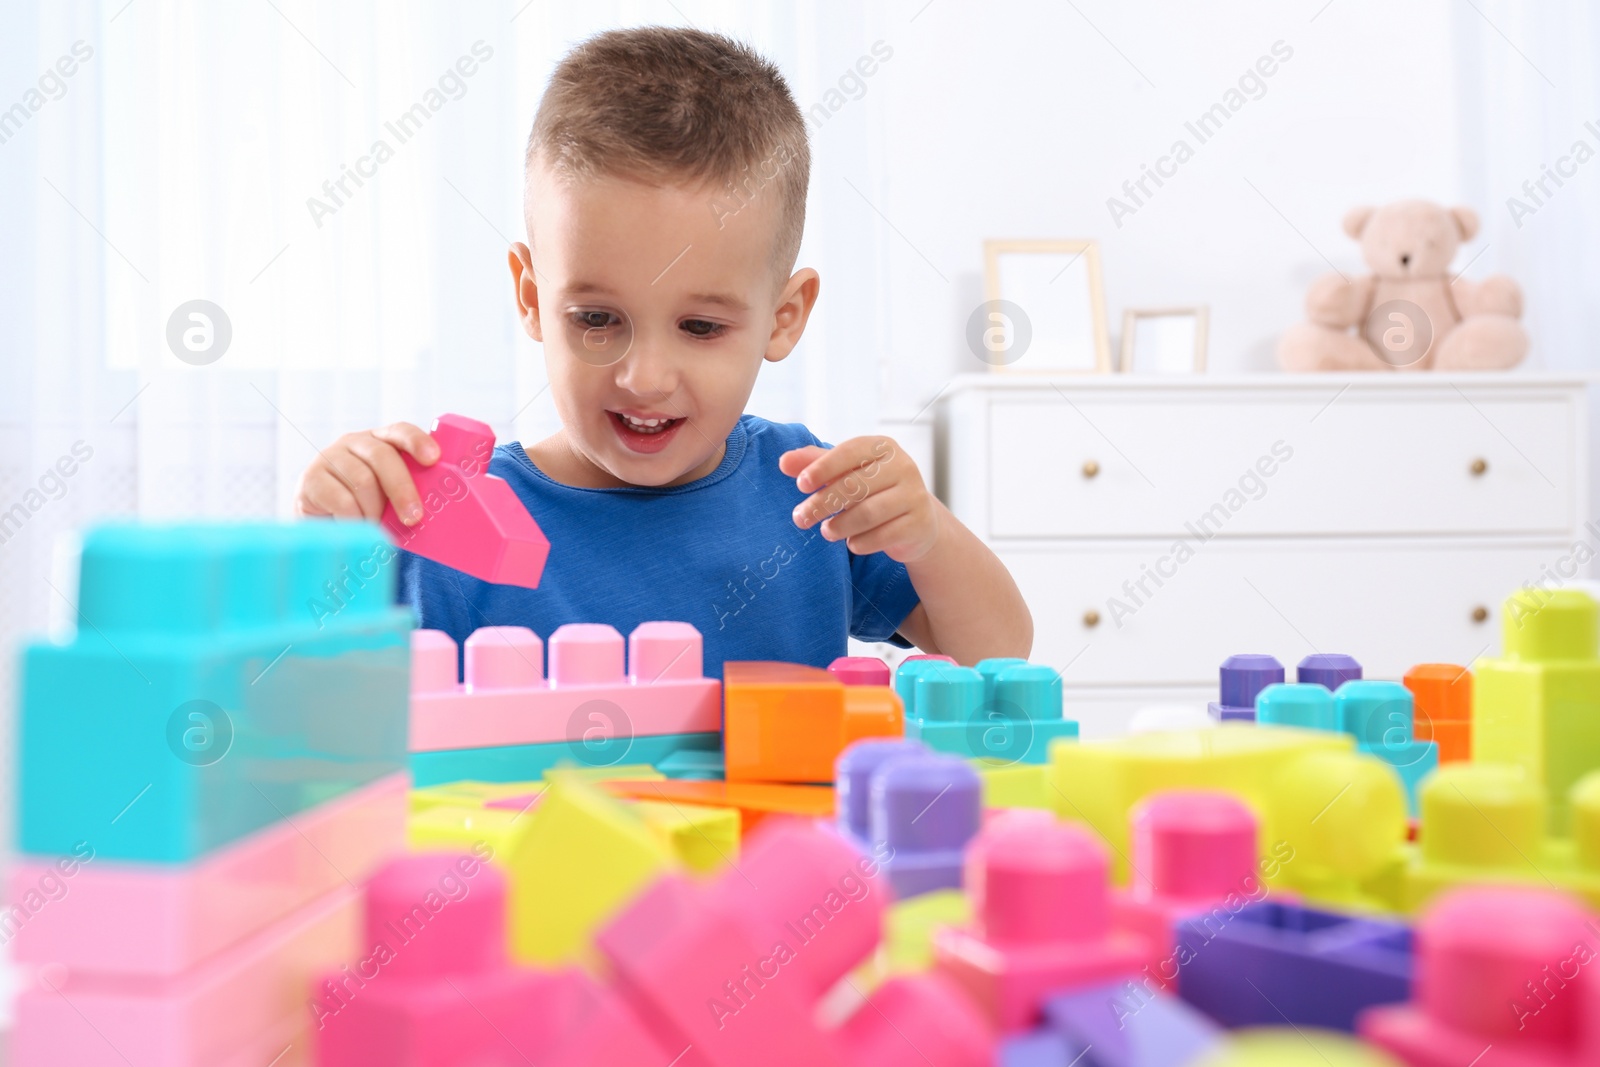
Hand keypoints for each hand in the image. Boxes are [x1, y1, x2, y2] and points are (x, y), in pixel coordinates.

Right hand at [294, 423, 437, 524]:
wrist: (321, 527)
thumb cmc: (365, 510)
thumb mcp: (390, 496)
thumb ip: (409, 492)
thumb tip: (442, 509)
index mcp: (380, 441)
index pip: (400, 431)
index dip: (417, 441)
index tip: (433, 458)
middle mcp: (354, 442)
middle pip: (383, 457)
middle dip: (402, 489)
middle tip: (413, 518)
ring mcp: (329, 457)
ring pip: (363, 481)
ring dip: (375, 511)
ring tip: (376, 529)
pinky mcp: (310, 478)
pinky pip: (341, 499)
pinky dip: (355, 519)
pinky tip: (356, 527)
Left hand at [780, 436, 940, 562]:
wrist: (916, 521)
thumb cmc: (874, 491)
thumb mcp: (845, 473)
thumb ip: (815, 464)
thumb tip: (783, 462)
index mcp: (883, 447)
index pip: (849, 452)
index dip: (822, 467)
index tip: (800, 485)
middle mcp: (903, 466)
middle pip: (855, 485)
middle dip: (822, 504)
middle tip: (800, 518)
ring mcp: (915, 495)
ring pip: (868, 513)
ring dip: (840, 526)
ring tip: (826, 532)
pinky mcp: (920, 524)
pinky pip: (884, 536)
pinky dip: (861, 542)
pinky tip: (851, 544)